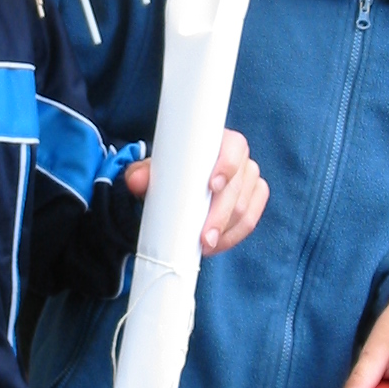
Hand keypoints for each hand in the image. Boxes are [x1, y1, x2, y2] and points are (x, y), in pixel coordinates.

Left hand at [123, 128, 268, 256]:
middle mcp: (239, 158)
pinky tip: (217, 245)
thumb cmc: (170, 170)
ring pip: (244, 208)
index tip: (213, 186)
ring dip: (226, 230)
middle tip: (203, 237)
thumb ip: (142, 173)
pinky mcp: (253, 200)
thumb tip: (135, 181)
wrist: (177, 183)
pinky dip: (233, 236)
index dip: (227, 166)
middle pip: (238, 187)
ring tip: (205, 246)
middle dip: (221, 215)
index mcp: (219, 141)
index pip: (233, 148)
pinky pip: (250, 220)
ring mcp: (249, 180)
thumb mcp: (153, 169)